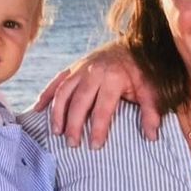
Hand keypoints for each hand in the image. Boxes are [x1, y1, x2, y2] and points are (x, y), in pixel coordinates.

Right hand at [33, 43, 159, 147]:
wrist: (131, 44)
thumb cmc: (142, 71)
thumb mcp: (152, 89)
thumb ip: (151, 112)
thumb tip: (152, 137)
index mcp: (113, 78)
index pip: (102, 108)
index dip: (98, 128)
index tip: (95, 145)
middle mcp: (93, 72)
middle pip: (79, 101)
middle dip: (74, 124)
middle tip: (72, 143)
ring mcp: (81, 68)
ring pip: (63, 91)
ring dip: (57, 112)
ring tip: (56, 132)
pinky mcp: (73, 67)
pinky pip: (57, 81)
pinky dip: (46, 95)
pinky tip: (39, 109)